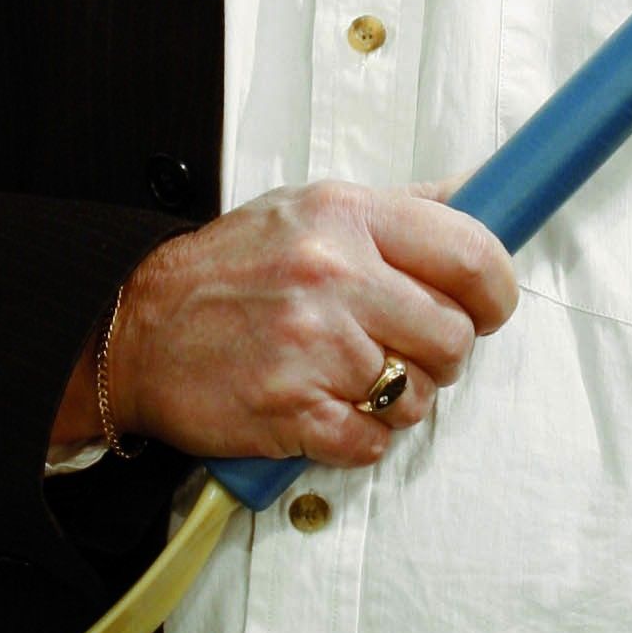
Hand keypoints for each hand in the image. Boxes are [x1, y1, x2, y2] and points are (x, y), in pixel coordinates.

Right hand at [108, 176, 515, 467]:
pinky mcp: (291, 409)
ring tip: (354, 377)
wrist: (136, 327)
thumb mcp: (313, 207)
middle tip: (405, 347)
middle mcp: (333, 274)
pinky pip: (373, 442)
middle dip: (441, 353)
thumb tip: (483, 191)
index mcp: (347, 216)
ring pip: (419, 395)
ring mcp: (313, 345)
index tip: (486, 306)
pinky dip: (361, 437)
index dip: (495, 291)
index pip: (472, 254)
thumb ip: (403, 207)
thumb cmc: (230, 270)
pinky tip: (329, 409)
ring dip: (399, 399)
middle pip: (453, 335)